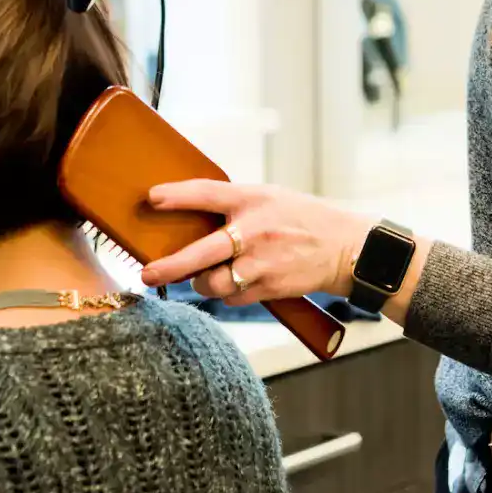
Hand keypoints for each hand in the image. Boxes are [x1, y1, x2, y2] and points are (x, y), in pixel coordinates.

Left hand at [139, 180, 372, 305]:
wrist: (344, 248)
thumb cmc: (302, 218)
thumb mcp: (270, 197)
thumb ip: (236, 205)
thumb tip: (192, 216)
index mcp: (253, 199)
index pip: (208, 193)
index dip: (177, 196)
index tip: (152, 198)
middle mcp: (255, 231)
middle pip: (201, 253)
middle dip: (169, 267)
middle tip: (147, 273)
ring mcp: (262, 263)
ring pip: (213, 284)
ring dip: (201, 284)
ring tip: (201, 278)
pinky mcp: (269, 288)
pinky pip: (233, 299)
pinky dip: (228, 294)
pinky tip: (236, 283)